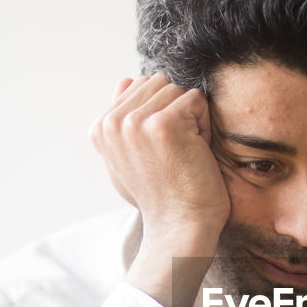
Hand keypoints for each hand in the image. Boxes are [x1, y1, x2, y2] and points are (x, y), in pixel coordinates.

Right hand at [89, 74, 229, 306]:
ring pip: (179, 90)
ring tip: (185, 154)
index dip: (162, 115)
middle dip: (177, 113)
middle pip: (161, 84)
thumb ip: (125, 118)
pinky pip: (197, 100)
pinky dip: (205, 126)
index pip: (142, 87)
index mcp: (101, 126)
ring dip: (192, 120)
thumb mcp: (133, 157)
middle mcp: (112, 122)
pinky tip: (196, 154)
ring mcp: (135, 122)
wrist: (180, 228)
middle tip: (177, 153)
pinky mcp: (164, 124)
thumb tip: (124, 78)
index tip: (161, 152)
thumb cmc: (164, 196)